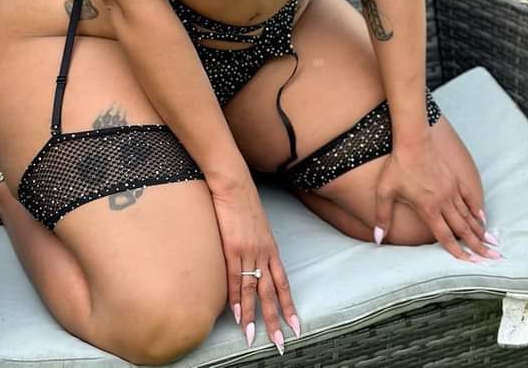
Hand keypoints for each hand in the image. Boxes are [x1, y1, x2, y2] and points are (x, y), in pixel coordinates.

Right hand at [210, 178, 300, 351]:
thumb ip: (258, 245)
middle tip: (281, 343)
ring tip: (255, 338)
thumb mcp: (258, 226)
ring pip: (253, 291)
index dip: (289, 305)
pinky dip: (235, 299)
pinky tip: (237, 315)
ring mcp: (248, 252)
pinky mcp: (232, 248)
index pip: (283, 283)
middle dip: (276, 319)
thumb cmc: (244, 203)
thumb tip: (255, 260)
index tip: (295, 325)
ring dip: (255, 316)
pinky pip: (235, 278)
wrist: (234, 185)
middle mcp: (264, 253)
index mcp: (271, 248)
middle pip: (272, 293)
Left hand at [375, 135, 494, 261]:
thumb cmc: (398, 166)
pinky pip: (468, 197)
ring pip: (468, 215)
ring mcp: (451, 190)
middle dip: (478, 246)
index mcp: (428, 209)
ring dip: (480, 230)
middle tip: (493, 258)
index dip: (458, 251)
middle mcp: (443, 202)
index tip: (471, 263)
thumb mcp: (384, 192)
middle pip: (463, 229)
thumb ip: (382, 217)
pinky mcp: (454, 179)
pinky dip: (476, 209)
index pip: (445, 236)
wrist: (413, 141)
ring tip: (491, 243)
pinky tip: (482, 218)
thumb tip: (378, 239)